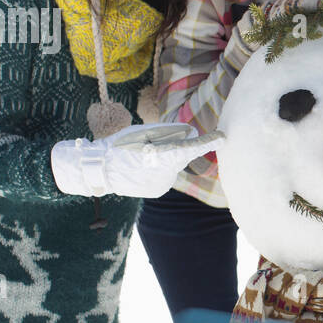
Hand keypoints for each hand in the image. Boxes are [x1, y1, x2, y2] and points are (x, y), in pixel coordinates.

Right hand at [50, 123, 225, 197]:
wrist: (99, 170)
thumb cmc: (120, 145)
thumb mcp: (144, 132)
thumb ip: (171, 132)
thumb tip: (193, 132)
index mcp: (161, 156)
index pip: (190, 147)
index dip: (208, 141)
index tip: (223, 136)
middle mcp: (166, 173)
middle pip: (179, 156)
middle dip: (171, 147)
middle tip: (147, 145)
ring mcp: (162, 184)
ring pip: (171, 166)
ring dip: (162, 159)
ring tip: (139, 158)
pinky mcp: (157, 191)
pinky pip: (164, 176)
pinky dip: (157, 170)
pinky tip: (140, 169)